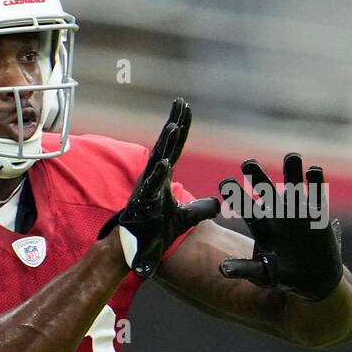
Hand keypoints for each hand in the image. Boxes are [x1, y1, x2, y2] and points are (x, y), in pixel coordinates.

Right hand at [99, 98, 219, 277]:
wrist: (133, 249)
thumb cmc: (154, 231)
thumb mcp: (183, 218)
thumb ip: (200, 208)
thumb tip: (219, 204)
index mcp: (162, 178)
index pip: (175, 148)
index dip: (182, 128)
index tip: (186, 108)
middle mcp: (153, 178)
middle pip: (166, 146)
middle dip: (174, 123)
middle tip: (181, 102)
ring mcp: (147, 189)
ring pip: (158, 161)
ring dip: (166, 145)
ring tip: (175, 125)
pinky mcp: (143, 204)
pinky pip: (151, 187)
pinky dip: (157, 175)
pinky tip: (164, 162)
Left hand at [218, 153, 343, 301]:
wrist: (314, 280)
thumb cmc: (284, 276)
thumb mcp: (263, 275)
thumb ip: (244, 269)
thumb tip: (221, 270)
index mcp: (261, 224)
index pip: (245, 206)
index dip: (236, 195)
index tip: (225, 183)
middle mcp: (278, 213)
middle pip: (266, 189)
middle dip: (258, 175)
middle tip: (248, 162)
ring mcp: (299, 211)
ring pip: (294, 184)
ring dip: (293, 170)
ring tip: (292, 156)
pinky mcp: (318, 215)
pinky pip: (318, 195)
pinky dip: (316, 183)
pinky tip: (314, 170)